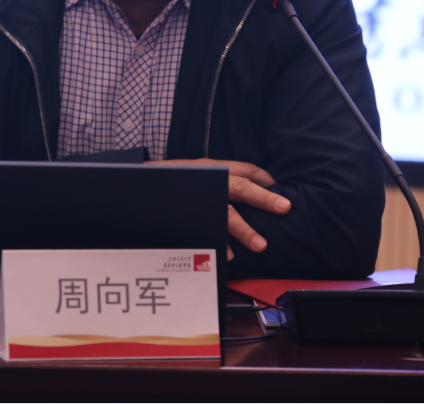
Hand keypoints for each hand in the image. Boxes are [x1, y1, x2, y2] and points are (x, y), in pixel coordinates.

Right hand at [147, 159, 290, 259]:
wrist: (138, 184)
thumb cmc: (172, 180)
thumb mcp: (197, 172)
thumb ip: (219, 178)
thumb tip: (247, 189)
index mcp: (214, 168)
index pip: (246, 169)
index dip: (266, 179)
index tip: (280, 189)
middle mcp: (208, 180)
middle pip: (240, 187)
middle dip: (264, 198)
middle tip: (285, 207)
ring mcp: (200, 198)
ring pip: (226, 212)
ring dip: (245, 230)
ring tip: (261, 245)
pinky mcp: (189, 215)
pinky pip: (208, 230)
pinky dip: (221, 243)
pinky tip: (231, 254)